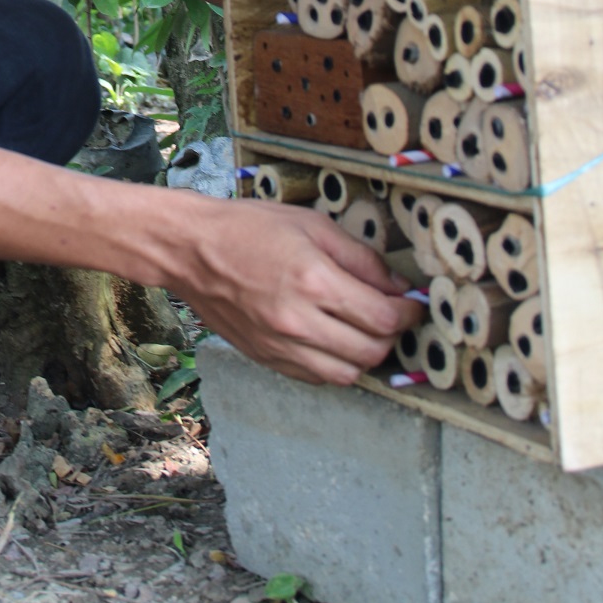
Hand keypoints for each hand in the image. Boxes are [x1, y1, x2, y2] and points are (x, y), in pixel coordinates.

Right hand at [161, 197, 420, 385]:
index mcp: (313, 281)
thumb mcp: (311, 224)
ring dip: (365, 356)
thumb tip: (397, 284)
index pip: (382, 318)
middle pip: (371, 352)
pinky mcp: (266, 357)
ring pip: (347, 374)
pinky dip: (334, 365)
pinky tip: (332, 341)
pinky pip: (316, 378)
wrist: (190, 249)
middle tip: (391, 316)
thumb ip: (360, 257)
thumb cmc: (247, 228)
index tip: (412, 305)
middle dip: (392, 336)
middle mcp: (298, 321)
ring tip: (362, 331)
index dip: (408, 314)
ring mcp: (280, 345)